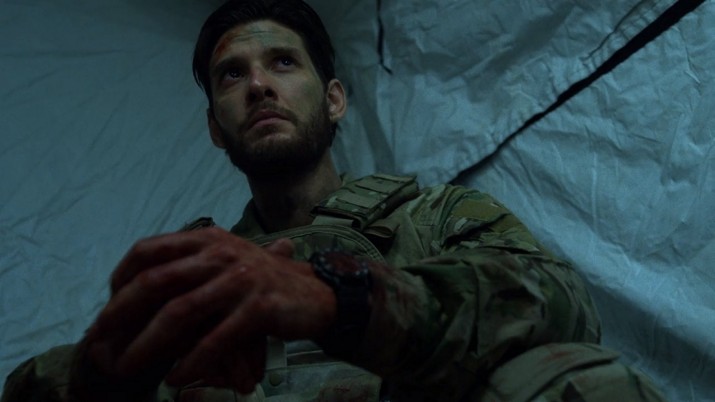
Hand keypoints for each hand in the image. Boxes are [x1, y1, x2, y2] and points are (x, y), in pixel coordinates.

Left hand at [82, 227, 336, 393]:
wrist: (317, 294)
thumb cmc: (263, 282)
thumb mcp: (225, 262)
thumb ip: (188, 269)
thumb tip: (134, 293)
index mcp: (207, 239)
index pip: (148, 250)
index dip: (119, 278)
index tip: (107, 306)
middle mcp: (221, 254)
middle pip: (156, 280)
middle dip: (119, 313)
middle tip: (98, 341)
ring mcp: (240, 280)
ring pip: (180, 312)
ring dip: (146, 343)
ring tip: (125, 367)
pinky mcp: (259, 308)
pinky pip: (215, 339)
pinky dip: (191, 361)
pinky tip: (176, 377)